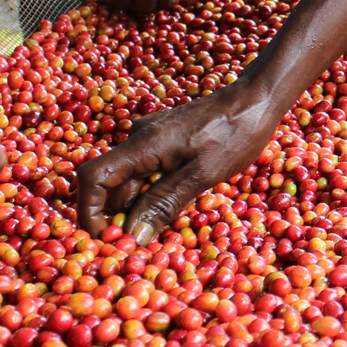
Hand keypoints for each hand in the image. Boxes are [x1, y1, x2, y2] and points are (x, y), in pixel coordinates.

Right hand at [76, 80, 278, 243]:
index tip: (106, 240)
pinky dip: (151, 196)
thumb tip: (132, 235)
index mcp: (143, 144)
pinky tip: (170, 210)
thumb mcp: (203, 174)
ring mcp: (151, 139)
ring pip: (129, 181)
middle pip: (110, 184)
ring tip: (156, 234)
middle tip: (137, 247)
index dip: (89, 212)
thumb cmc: (236, 133)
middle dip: (116, 218)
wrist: (257, 99)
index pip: (92, 178)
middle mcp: (139, 139)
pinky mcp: (164, 142)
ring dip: (136, 210)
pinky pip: (146, 173)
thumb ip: (164, 203)